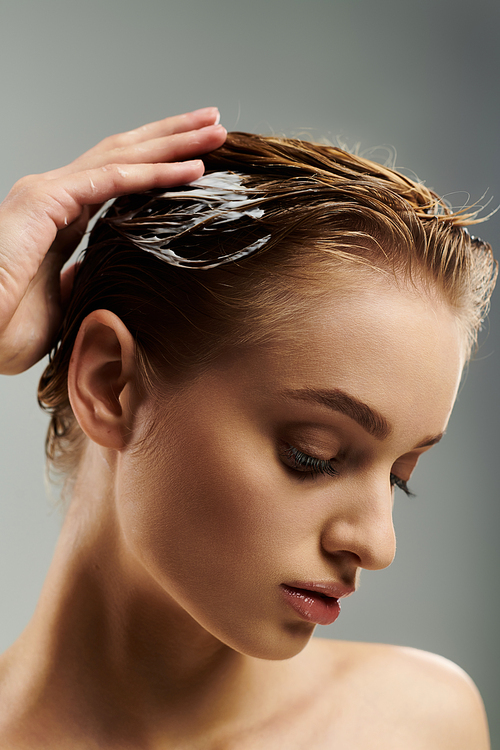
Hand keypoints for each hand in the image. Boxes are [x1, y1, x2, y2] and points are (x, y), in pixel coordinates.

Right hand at [0, 107, 225, 374]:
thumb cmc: (3, 325)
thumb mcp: (60, 301)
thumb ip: (79, 278)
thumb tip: (98, 269)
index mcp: (61, 215)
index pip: (118, 178)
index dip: (158, 163)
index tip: (197, 158)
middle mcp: (57, 194)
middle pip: (125, 154)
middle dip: (172, 136)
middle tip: (214, 125)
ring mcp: (49, 192)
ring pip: (123, 157)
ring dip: (173, 143)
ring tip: (215, 132)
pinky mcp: (46, 200)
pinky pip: (111, 180)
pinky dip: (154, 172)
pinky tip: (191, 169)